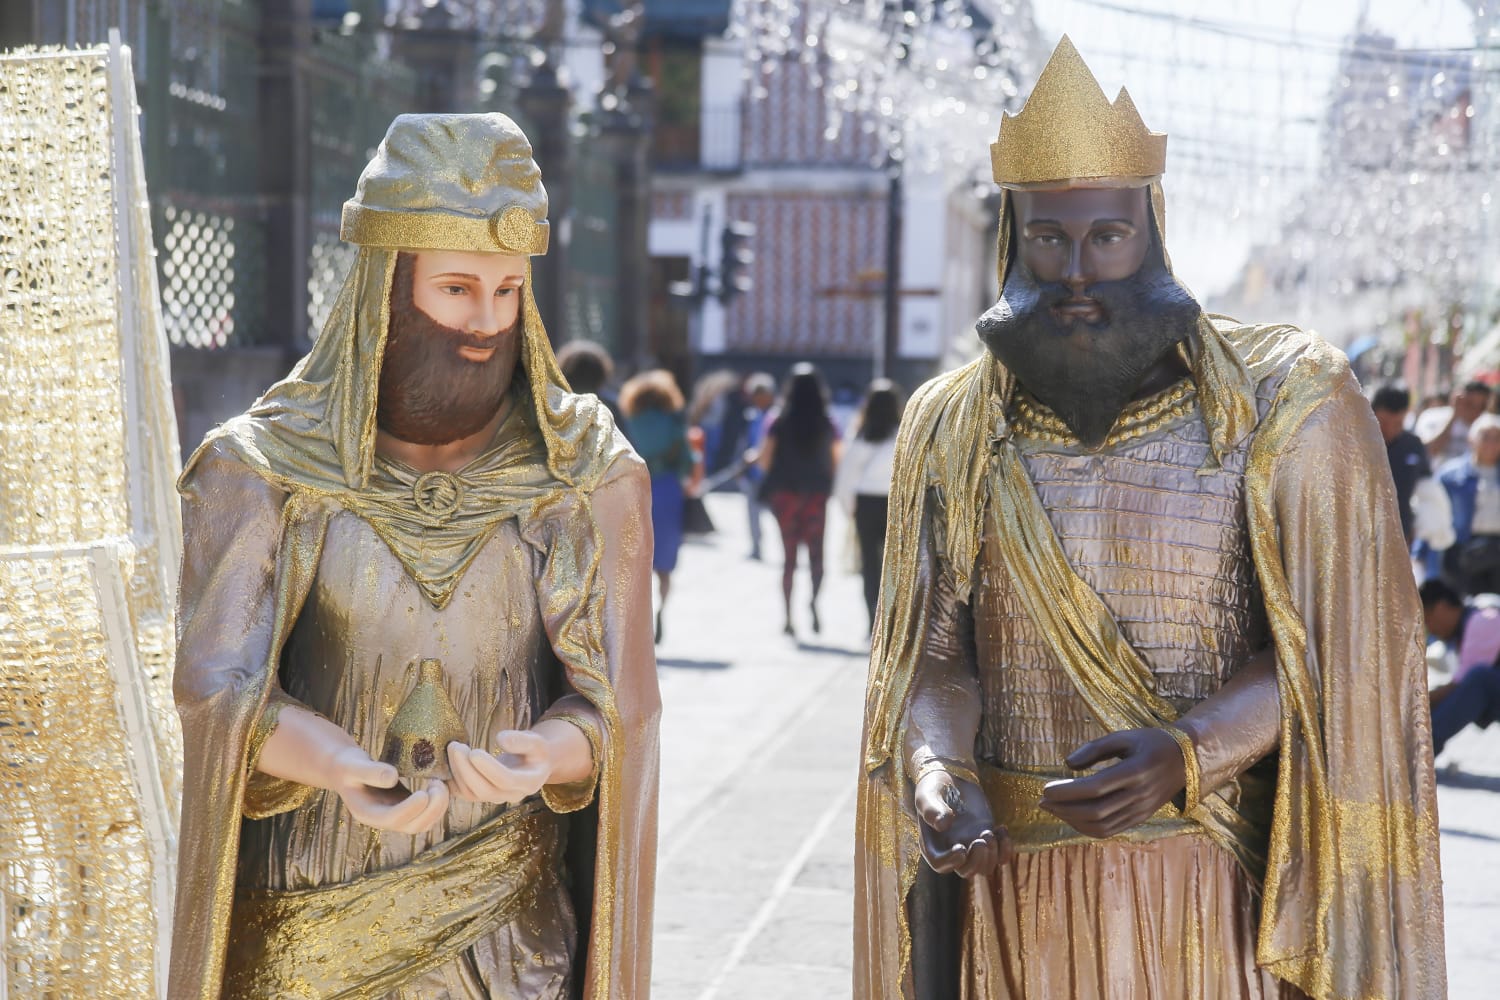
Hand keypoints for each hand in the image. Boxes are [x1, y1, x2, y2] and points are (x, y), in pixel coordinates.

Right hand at [328, 745, 448, 833]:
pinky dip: (439, 802)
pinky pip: (428, 813)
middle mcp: (384, 820)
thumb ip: (371, 771)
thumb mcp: (354, 766)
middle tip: (439, 785)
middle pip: (413, 826)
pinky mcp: (408, 807)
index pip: (392, 819)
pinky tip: (440, 782)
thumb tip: (393, 777)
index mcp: (368, 814)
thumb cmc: (348, 766)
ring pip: (424, 823)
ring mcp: (397, 815)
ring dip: (438, 807)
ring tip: (441, 782)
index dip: (410, 809)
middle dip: (431, 810)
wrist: (348, 769)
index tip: (424, 793)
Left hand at [447, 730, 553, 804]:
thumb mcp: (537, 741)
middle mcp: (512, 795)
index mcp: (529, 782)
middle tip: (456, 746)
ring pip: (472, 793)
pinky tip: (448, 761)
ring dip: (458, 772)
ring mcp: (496, 798)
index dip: (489, 768)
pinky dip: (452, 780)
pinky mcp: (482, 795)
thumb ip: (521, 740)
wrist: (534, 765)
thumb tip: (500, 738)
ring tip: (453, 748)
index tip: (474, 752)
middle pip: (485, 790)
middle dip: (466, 769)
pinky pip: (464, 793)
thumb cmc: (536, 751)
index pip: (506, 780)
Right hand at [913, 770, 1011, 877]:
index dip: (951, 862)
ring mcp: (971, 846)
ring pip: (984, 867)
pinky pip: (1000, 857)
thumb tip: (943, 824)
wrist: (951, 777)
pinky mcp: (987, 839)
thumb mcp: (927, 795)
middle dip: (976, 861)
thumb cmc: (934, 787)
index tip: (961, 849)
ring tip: (989, 831)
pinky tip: (1001, 829)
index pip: (940, 864)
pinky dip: (1006, 849)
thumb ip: (932, 809)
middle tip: (981, 840)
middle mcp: (951, 850)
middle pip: (966, 871)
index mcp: (933, 844)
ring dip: (991, 854)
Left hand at [1039, 728, 1185, 838]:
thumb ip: (1095, 748)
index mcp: (1136, 771)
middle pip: (1096, 810)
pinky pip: (1110, 830)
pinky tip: (1071, 817)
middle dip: (1064, 808)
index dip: (1068, 791)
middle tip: (1042, 800)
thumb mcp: (1124, 736)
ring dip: (1072, 820)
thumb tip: (1067, 763)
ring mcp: (1141, 810)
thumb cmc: (1150, 742)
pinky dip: (1087, 828)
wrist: (1186, 760)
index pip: (1096, 787)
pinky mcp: (1140, 818)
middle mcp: (1140, 795)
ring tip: (1052, 809)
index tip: (1046, 789)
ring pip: (1102, 825)